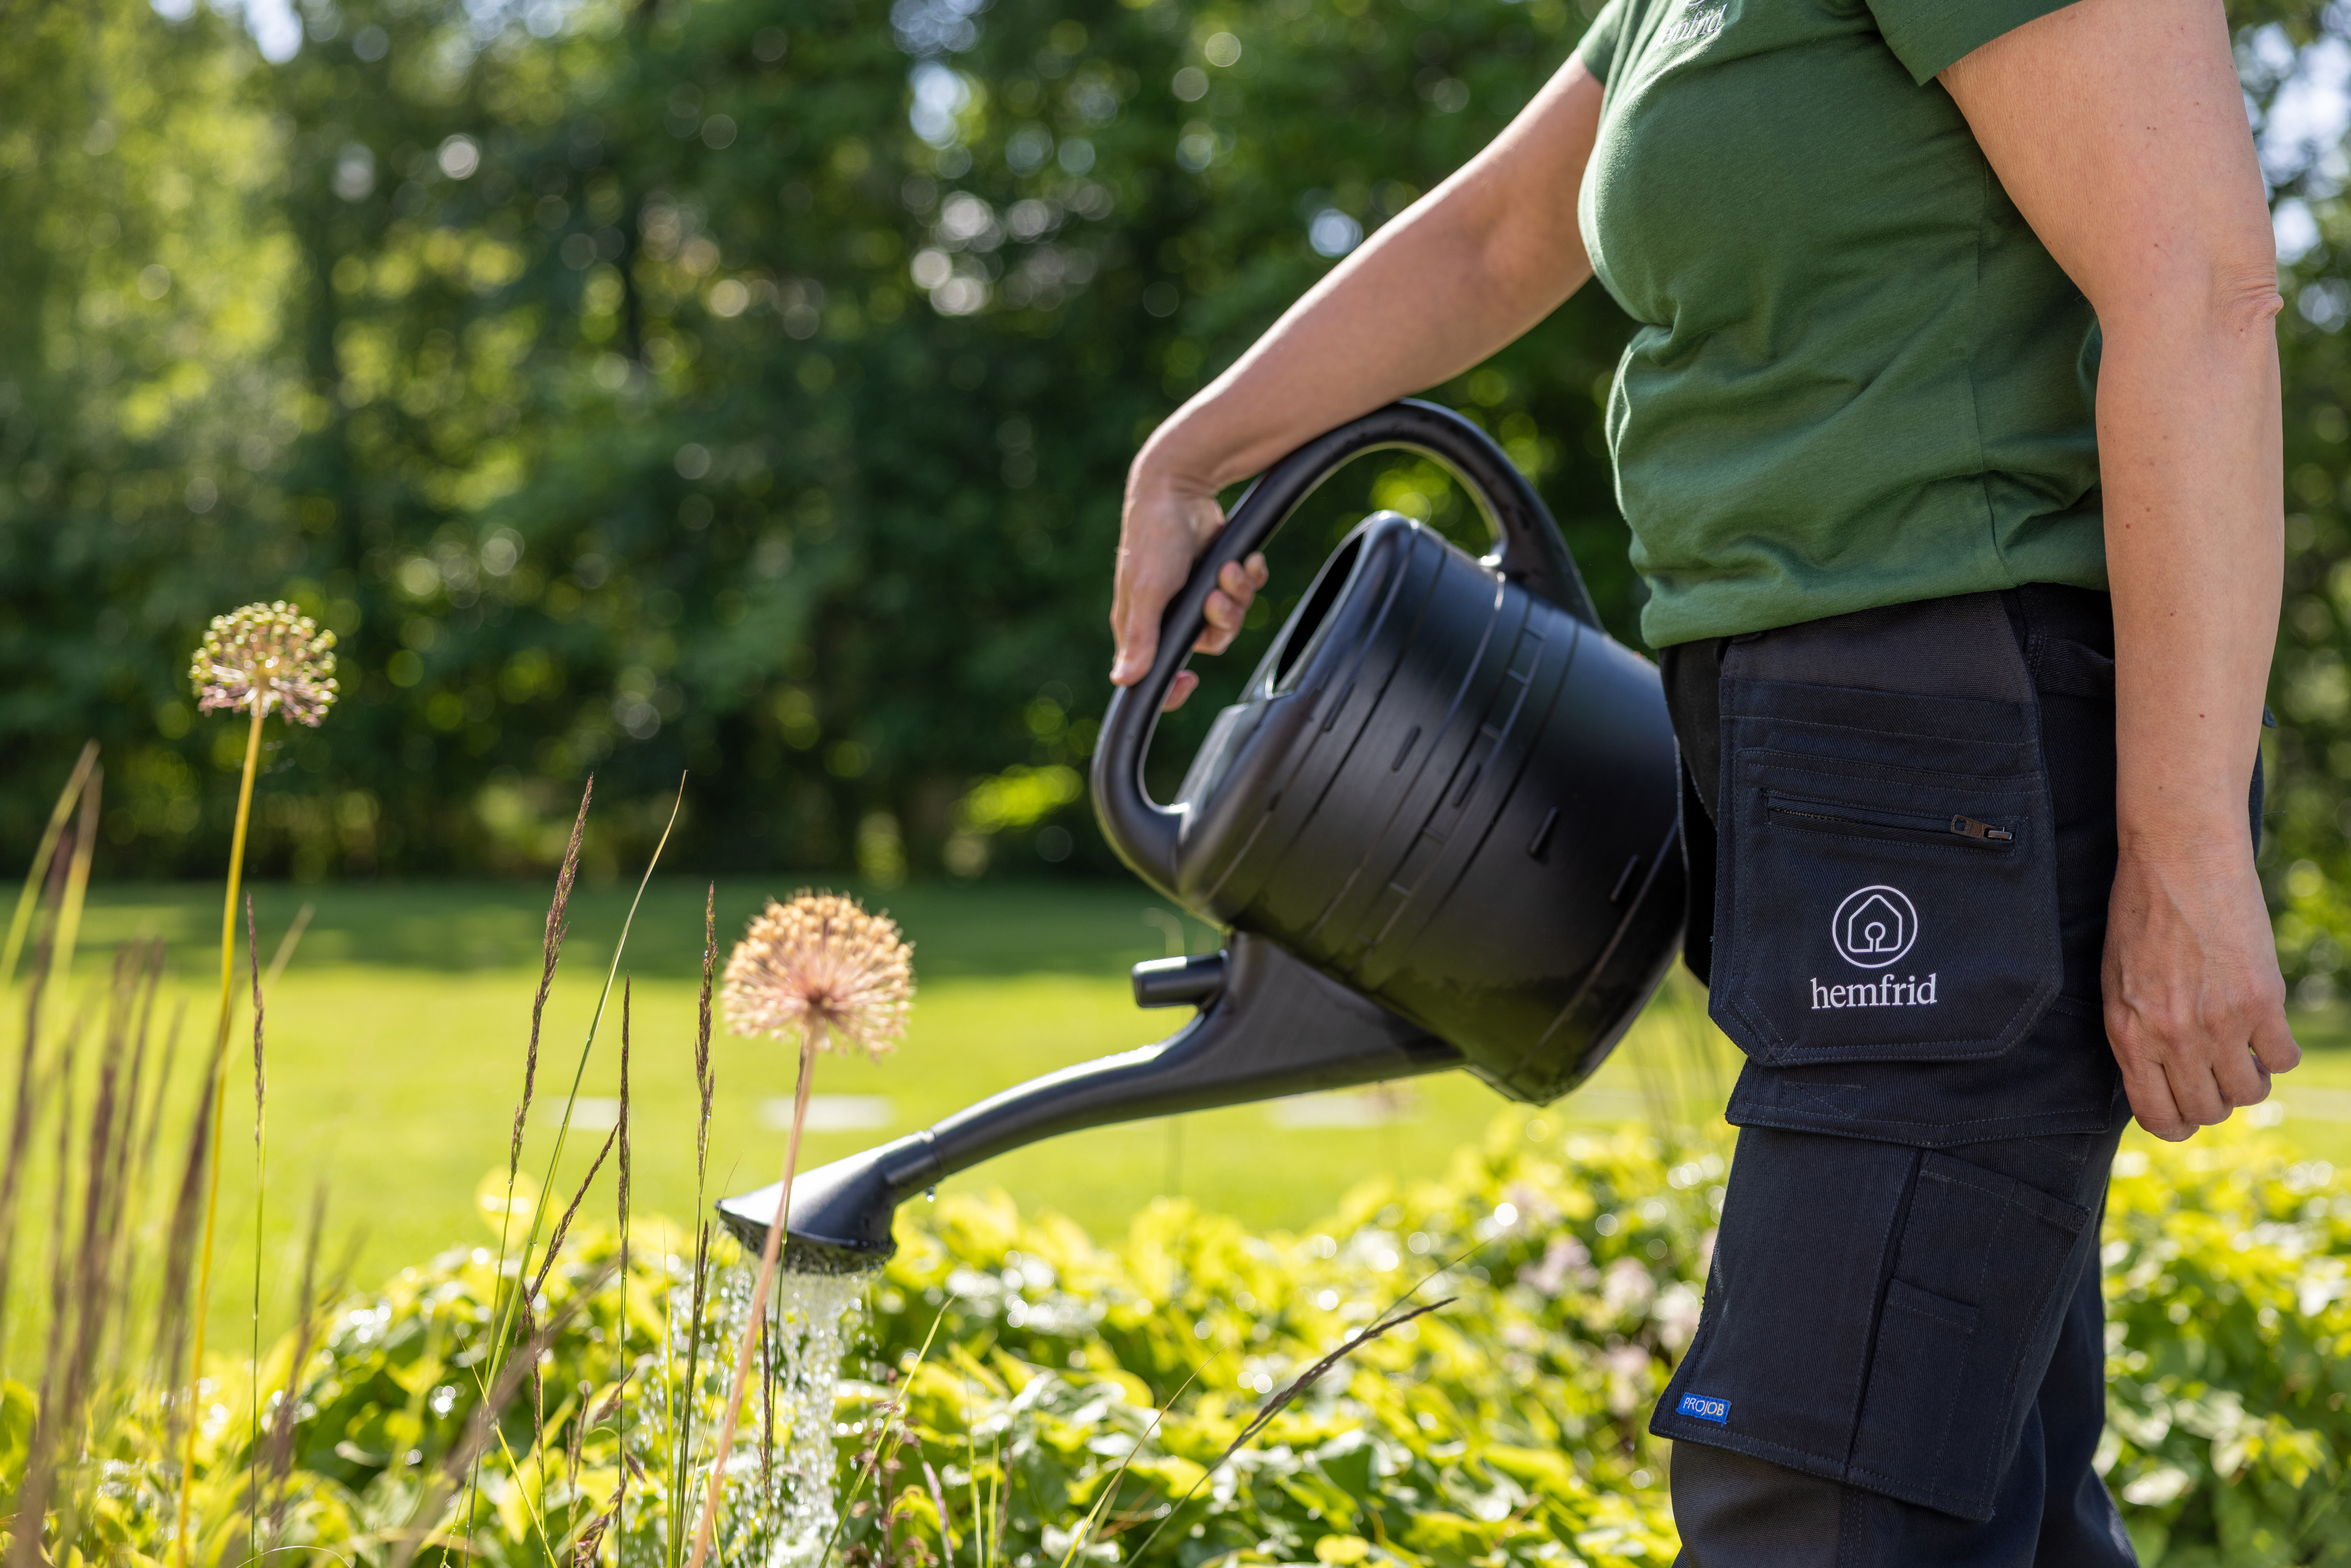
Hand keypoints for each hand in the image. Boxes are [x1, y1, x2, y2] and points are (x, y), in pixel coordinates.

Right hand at [1109, 466, 1268, 711]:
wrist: (1178, 487)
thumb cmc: (1153, 537)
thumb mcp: (1147, 590)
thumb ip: (1141, 637)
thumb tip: (1123, 680)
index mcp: (1142, 624)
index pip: (1154, 674)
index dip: (1172, 688)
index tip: (1190, 682)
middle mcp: (1168, 613)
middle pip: (1209, 644)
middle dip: (1221, 620)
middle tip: (1217, 595)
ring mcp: (1194, 593)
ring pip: (1230, 618)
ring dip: (1238, 594)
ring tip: (1231, 568)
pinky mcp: (1216, 573)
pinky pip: (1245, 591)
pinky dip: (1250, 576)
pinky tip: (1247, 560)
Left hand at [2102, 843, 2298, 1139]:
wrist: (2177, 861)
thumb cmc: (2139, 917)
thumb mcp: (2117, 984)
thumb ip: (2136, 1035)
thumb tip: (2159, 1079)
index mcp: (2129, 1035)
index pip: (2157, 1116)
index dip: (2176, 1124)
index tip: (2186, 1110)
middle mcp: (2173, 1037)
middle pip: (2207, 1111)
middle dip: (2213, 1100)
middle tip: (2215, 1071)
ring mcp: (2220, 1022)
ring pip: (2249, 1093)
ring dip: (2248, 1080)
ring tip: (2240, 1050)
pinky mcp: (2261, 1001)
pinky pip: (2282, 1059)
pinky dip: (2278, 1052)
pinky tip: (2264, 1029)